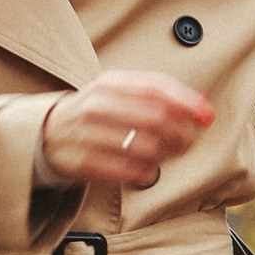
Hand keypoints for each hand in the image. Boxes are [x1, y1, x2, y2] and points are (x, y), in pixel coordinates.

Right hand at [37, 72, 214, 191]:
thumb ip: (160, 94)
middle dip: (180, 133)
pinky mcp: (82, 162)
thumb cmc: (98, 111)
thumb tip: (202, 108)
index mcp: (109, 83)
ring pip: (144, 146)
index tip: (205, 116)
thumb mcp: (120, 90)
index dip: (186, 102)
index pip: (155, 88)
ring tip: (166, 156)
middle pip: (154, 118)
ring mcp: (87, 134)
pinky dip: (145, 172)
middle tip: (186, 141)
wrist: (49, 131)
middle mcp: (97, 105)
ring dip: (165, 155)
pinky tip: (148, 170)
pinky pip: (126, 170)